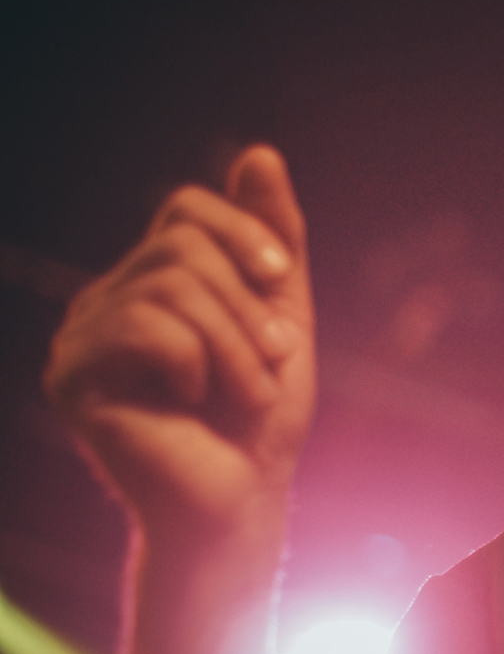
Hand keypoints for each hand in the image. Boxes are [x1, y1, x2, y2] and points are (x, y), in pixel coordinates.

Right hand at [45, 146, 314, 568]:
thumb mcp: (281, 313)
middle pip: (181, 244)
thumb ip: (273, 239)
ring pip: (169, 284)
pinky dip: (199, 363)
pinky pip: (146, 326)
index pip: (185, 209)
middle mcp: (104, 301)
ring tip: (247, 392)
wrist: (241, 501)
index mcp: (149, 283)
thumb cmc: (261, 419)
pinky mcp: (72, 378)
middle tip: (269, 360)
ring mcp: (80, 338)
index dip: (242, 232)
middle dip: (247, 304)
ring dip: (234, 343)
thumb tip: (259, 152)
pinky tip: (196, 402)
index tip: (281, 278)